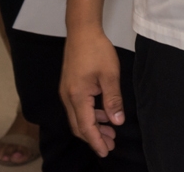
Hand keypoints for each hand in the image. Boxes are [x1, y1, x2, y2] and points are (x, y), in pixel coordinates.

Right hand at [61, 25, 125, 155]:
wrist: (81, 31)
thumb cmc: (97, 50)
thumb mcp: (110, 75)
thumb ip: (113, 100)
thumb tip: (117, 122)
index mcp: (77, 97)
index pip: (86, 127)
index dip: (96, 141)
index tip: (105, 152)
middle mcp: (68, 98)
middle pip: (79, 126)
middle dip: (94, 138)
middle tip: (110, 145)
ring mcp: (66, 92)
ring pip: (78, 117)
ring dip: (93, 127)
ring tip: (110, 132)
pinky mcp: (69, 87)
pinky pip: (78, 108)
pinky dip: (90, 115)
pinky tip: (103, 114)